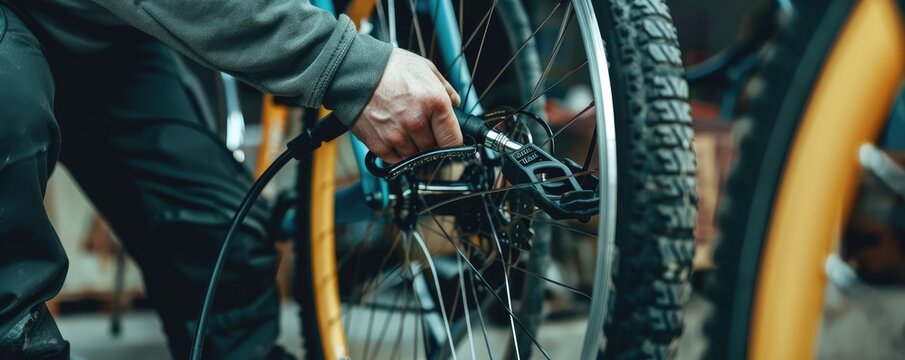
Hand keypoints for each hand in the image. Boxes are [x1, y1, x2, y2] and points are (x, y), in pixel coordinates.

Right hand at [350, 48, 462, 162]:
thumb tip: (456, 103)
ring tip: (402, 127)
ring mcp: (397, 136)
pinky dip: (395, 151)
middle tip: (420, 126)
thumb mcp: (424, 68)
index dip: (452, 141)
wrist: (354, 70)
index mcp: (435, 102)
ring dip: (412, 146)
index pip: (453, 140)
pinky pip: (395, 159)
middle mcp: (417, 122)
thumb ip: (445, 88)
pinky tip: (391, 134)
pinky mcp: (379, 144)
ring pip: (415, 156)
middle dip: (430, 141)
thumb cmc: (389, 66)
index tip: (448, 140)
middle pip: (433, 150)